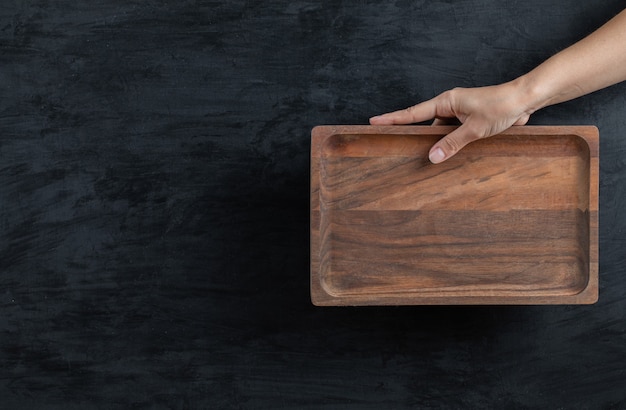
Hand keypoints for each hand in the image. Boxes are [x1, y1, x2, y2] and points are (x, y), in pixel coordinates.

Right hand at [369, 80, 533, 162]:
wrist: (525, 99)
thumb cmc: (501, 106)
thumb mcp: (475, 129)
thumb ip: (452, 143)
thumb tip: (432, 157)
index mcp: (446, 101)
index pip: (413, 113)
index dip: (393, 119)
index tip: (374, 122)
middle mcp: (450, 105)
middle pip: (424, 123)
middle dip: (413, 136)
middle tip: (395, 146)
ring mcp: (459, 112)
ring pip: (440, 131)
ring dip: (438, 143)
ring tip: (430, 158)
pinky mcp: (469, 119)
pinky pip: (452, 132)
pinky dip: (451, 143)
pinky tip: (451, 154)